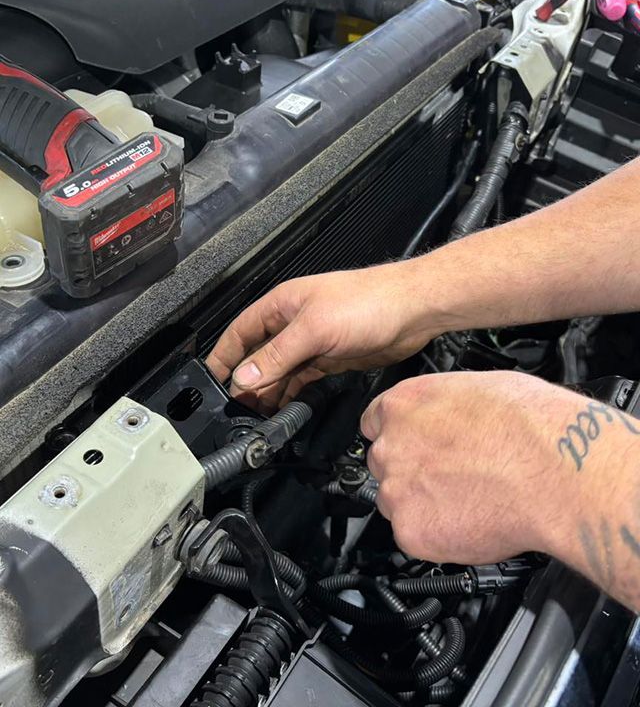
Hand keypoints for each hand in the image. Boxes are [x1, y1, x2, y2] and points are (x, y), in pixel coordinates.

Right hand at [206, 261, 447, 410]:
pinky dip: (291, 394)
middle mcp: (293, 323)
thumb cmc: (369, 300)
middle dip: (246, 381)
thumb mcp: (315, 329)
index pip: (240, 332)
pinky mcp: (330, 358)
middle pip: (259, 355)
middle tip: (236, 409)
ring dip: (268, 392)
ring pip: (280, 371)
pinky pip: (302, 379)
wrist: (413, 310)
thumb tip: (245, 375)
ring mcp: (312, 342)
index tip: (211, 381)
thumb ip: (278, 355)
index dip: (224, 356)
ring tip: (257, 416)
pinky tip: (284, 409)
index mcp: (282, 306)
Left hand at [361, 370, 587, 564]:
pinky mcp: (411, 530)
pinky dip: (436, 535)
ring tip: (467, 500)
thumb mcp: (477, 388)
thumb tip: (450, 415)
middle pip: (383, 463)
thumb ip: (444, 407)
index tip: (413, 446)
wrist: (554, 471)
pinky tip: (469, 521)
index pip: (374, 423)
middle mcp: (392, 446)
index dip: (397, 436)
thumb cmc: (531, 426)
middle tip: (448, 476)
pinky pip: (414, 535)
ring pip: (395, 501)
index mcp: (404, 404)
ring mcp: (397, 490)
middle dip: (409, 471)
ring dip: (421, 504)